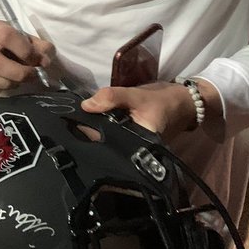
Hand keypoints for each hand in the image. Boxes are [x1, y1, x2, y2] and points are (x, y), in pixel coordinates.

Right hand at [0, 21, 53, 100]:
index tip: (38, 60)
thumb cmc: (12, 43)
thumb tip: (45, 62)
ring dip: (10, 84)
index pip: (9, 38)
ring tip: (16, 79)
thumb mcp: (27, 38)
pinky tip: (0, 85)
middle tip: (31, 75)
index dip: (27, 52)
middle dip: (20, 74)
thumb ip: (40, 47)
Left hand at [80, 79, 222, 141]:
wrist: (183, 101)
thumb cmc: (163, 100)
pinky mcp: (129, 140)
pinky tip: (88, 124)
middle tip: (65, 130)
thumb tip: (85, 106)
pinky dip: (102, 130)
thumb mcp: (137, 96)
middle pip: (105, 147)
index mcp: (136, 147)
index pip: (107, 149)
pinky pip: (112, 136)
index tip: (69, 135)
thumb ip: (112, 98)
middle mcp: (132, 152)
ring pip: (107, 142)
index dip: (89, 142)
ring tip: (71, 127)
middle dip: (87, 139)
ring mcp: (131, 147)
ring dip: (93, 133)